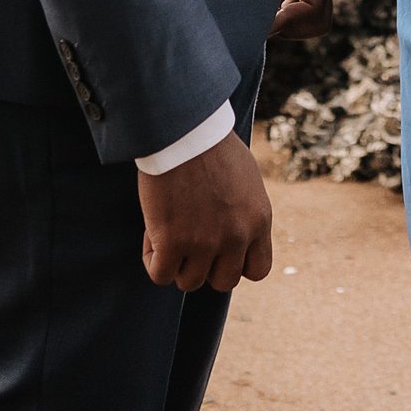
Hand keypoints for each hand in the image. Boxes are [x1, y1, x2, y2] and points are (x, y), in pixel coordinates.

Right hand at [138, 134, 273, 292]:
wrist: (183, 128)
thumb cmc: (210, 143)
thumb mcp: (245, 178)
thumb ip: (245, 209)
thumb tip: (233, 227)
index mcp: (258, 220)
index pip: (258, 270)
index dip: (236, 264)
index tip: (219, 249)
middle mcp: (236, 236)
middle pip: (223, 282)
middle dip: (206, 266)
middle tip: (190, 240)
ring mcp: (204, 242)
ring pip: (190, 281)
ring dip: (177, 262)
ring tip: (168, 232)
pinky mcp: (171, 241)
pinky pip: (160, 274)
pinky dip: (153, 260)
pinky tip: (152, 235)